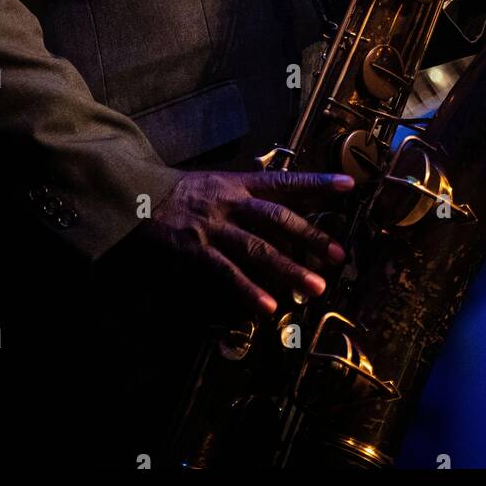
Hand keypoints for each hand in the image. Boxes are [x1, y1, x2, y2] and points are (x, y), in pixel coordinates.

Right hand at [140, 169, 353, 320]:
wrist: (138, 195)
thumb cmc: (185, 191)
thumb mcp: (220, 181)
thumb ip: (251, 190)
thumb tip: (287, 196)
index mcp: (240, 183)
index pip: (285, 180)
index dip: (317, 181)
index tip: (348, 185)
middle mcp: (232, 202)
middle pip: (278, 217)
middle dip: (311, 235)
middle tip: (339, 254)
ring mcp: (214, 226)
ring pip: (257, 248)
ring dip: (289, 268)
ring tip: (315, 287)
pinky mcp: (196, 248)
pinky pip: (226, 271)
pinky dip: (248, 289)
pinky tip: (268, 305)